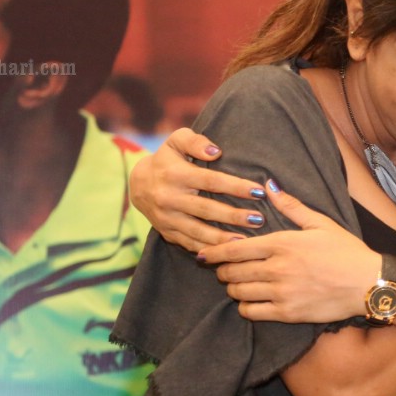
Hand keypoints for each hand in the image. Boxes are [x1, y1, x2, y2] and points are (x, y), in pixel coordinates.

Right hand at [130, 128, 267, 251]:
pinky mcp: (166, 232)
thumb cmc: (167, 159)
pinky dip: (208, 250)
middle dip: (233, 216)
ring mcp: (167, 218)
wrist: (137, 184)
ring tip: (246, 242)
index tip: (259, 192)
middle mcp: (169, 198)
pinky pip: (189, 244)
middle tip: (258, 220)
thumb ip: (195, 141)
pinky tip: (226, 253)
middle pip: (206, 209)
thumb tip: (215, 152)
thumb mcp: (176, 141)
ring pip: (198, 231)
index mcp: (175, 175)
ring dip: (222, 238)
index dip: (235, 187)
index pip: (211, 181)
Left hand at [197, 183, 377, 322]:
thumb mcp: (321, 223)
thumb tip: (269, 185)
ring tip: (237, 285)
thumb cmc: (346, 251)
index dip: (213, 253)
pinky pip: (251, 312)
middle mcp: (276, 268)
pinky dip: (245, 307)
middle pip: (231, 272)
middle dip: (221, 271)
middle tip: (223, 270)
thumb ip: (291, 206)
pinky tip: (251, 302)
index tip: (202, 254)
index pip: (234, 249)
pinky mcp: (287, 313)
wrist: (368, 283)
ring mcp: (280, 292)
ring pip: (238, 292)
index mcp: (281, 243)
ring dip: (233, 289)